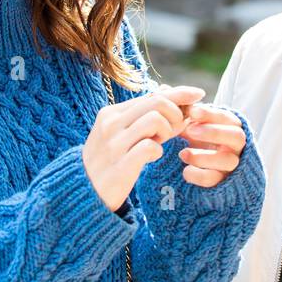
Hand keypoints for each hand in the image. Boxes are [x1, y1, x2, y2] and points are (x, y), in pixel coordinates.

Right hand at [82, 85, 205, 212]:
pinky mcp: (120, 165)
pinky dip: (157, 151)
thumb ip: (141, 114)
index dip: (179, 94)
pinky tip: (153, 156)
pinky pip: (150, 147)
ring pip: (155, 120)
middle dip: (177, 113)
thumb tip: (167, 89)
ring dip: (167, 131)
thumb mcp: (119, 133)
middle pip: (157, 102)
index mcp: (111, 113)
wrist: (83, 193)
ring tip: (160, 143)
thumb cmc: (108, 161)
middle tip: (177, 130)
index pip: (152, 95)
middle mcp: (111, 124)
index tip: (198, 94)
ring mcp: (114, 144)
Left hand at [167, 92, 247, 188]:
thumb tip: (163, 88)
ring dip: (205, 156)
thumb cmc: (198, 136)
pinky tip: (185, 171)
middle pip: (236, 137)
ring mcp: (232, 164)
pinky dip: (200, 176)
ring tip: (182, 154)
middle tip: (190, 130)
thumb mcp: (190, 121)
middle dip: (213, 132)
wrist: (202, 166)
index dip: (211, 114)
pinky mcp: (223, 182)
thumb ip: (178, 107)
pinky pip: (216, 180)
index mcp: (230, 125)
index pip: (227, 117)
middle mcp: (236, 144)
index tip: (192, 112)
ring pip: (228, 161)